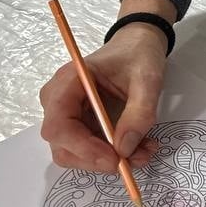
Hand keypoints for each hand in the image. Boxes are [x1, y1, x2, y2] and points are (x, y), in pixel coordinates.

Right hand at [38, 22, 166, 170]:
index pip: (59, 125)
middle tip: (137, 158)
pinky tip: (139, 147)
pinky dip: (112, 154)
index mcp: (68, 81)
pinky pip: (88, 149)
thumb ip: (139, 113)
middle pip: (64, 146)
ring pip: (75, 153)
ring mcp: (66, 114)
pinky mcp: (79, 124)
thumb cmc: (138, 55)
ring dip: (108, 160)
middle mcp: (58, 100)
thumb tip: (125, 149)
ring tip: (144, 151)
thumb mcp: (147, 80)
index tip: (114, 158)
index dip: (83, 148)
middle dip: (99, 159)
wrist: (137, 46)